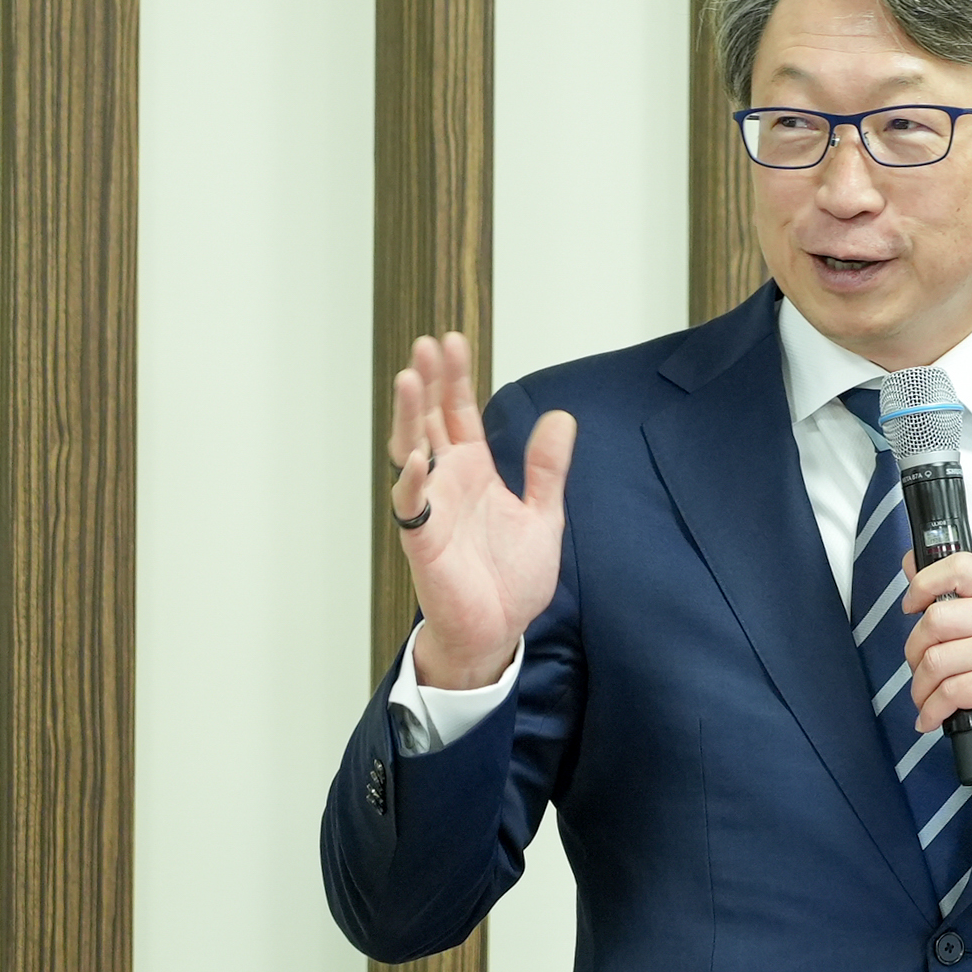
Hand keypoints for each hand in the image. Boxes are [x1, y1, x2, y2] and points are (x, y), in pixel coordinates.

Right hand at [388, 332, 575, 688]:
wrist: (499, 632)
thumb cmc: (511, 578)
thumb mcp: (543, 514)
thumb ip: (548, 468)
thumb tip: (562, 417)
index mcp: (474, 472)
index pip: (460, 413)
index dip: (456, 378)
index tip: (452, 339)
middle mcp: (448, 483)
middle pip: (432, 421)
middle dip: (430, 383)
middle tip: (427, 344)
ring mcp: (432, 510)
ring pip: (412, 453)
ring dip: (410, 418)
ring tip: (410, 379)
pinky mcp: (425, 543)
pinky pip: (412, 508)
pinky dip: (414, 483)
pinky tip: (418, 457)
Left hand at [899, 554, 971, 799]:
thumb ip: (963, 604)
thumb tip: (911, 564)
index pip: (960, 566)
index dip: (923, 582)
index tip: (911, 606)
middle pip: (936, 617)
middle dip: (915, 652)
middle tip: (922, 671)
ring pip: (936, 659)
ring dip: (921, 688)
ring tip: (929, 700)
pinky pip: (947, 692)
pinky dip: (931, 711)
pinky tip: (935, 718)